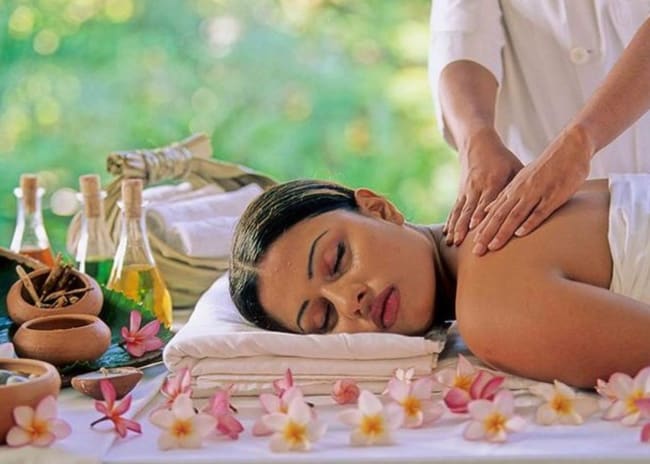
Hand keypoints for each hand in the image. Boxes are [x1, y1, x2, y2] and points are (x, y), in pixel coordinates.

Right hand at [444, 128, 522, 245]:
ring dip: (457, 229)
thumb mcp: (514, 166)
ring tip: (455, 243)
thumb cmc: (501, 157)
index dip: (483, 216)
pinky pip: (455, 210)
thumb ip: (521, 185)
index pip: (489, 202)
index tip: (479, 230)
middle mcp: (477, 187)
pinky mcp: (460, 193)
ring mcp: (467, 190)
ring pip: (461, 213)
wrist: (477, 144)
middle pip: (474, 212)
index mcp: (493, 180)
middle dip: (471, 231)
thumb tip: (538, 202)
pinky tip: (447, 236)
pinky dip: (450, 223)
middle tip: (473, 247)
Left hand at [472, 128, 591, 254]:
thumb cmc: (547, 167)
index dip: (482, 228)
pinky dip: (529, 222)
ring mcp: (536, 193)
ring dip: (502, 232)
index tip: (472, 244)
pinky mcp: (553, 195)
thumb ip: (505, 195)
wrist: (570, 147)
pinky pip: (539, 211)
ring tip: (492, 246)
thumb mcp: (521, 179)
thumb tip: (487, 210)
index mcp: (513, 189)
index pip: (493, 212)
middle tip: (476, 251)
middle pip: (499, 216)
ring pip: (515, 215)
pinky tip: (520, 234)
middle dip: (486, 234)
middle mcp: (521, 192)